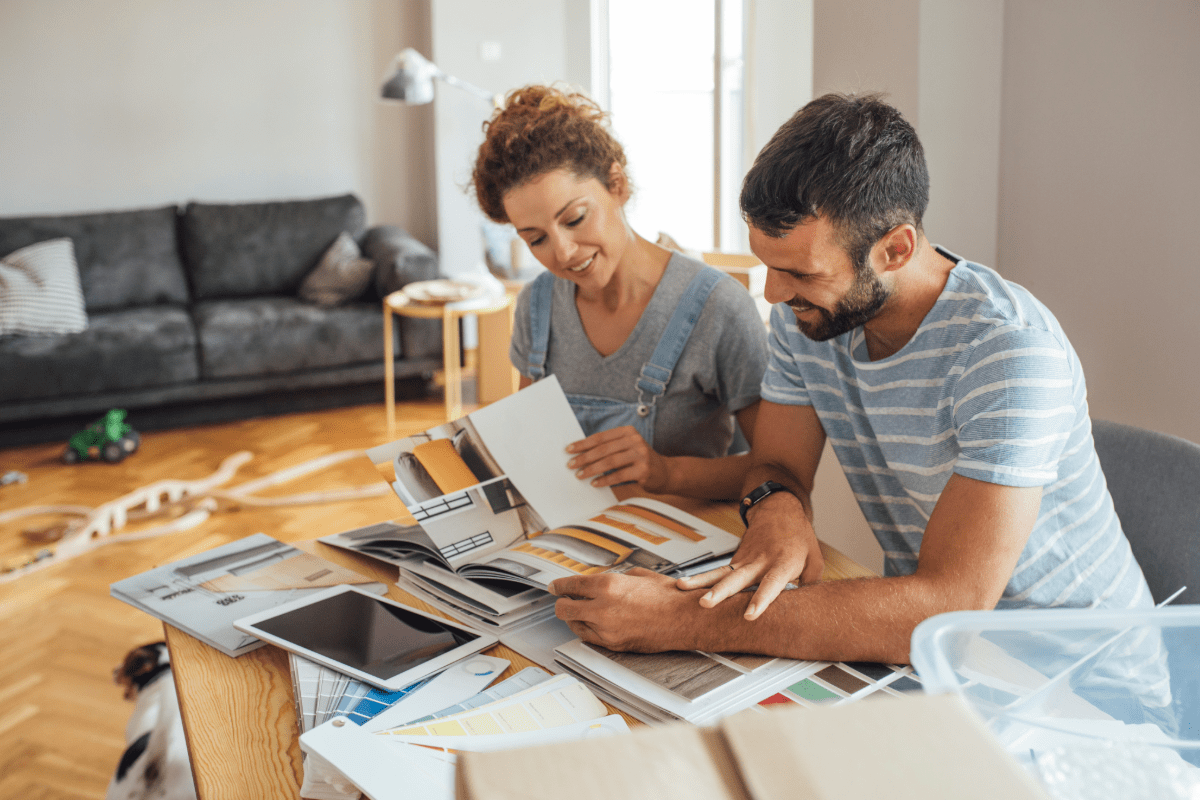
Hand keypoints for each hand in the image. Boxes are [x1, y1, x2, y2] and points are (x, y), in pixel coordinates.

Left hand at [549, 568, 701, 651]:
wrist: (685, 619)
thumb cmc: (668, 596)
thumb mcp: (639, 575)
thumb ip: (616, 578)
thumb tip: (605, 580)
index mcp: (608, 586)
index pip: (571, 586)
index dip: (558, 586)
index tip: (554, 587)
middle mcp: (602, 608)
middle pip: (564, 608)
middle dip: (562, 603)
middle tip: (563, 600)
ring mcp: (606, 629)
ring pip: (574, 625)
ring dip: (574, 618)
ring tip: (580, 612)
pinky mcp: (613, 644)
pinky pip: (589, 638)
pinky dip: (587, 629)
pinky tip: (592, 624)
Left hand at [566, 426, 669, 492]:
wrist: (666, 472)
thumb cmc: (639, 460)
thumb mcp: (627, 448)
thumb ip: (609, 448)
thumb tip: (581, 453)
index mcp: (628, 432)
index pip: (601, 437)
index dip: (583, 443)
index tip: (569, 450)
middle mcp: (635, 440)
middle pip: (604, 449)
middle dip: (584, 457)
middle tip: (571, 464)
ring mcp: (641, 454)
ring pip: (610, 461)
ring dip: (592, 469)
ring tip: (579, 475)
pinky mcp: (644, 470)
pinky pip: (619, 475)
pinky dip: (605, 480)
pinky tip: (595, 483)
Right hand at [676, 491, 822, 619]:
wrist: (779, 509)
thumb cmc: (798, 536)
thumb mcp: (815, 560)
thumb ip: (809, 585)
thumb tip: (802, 610)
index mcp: (783, 563)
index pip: (771, 585)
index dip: (760, 600)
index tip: (749, 615)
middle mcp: (760, 562)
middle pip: (738, 579)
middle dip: (721, 592)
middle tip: (706, 603)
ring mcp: (745, 560)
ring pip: (721, 573)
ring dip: (701, 582)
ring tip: (682, 588)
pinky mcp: (735, 560)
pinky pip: (718, 573)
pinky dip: (700, 580)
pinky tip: (684, 587)